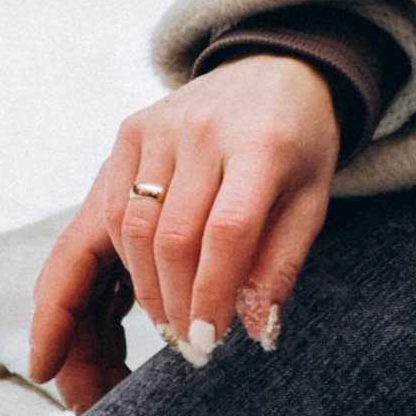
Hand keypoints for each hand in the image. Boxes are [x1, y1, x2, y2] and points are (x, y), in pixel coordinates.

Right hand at [28, 56, 339, 409]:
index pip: (227, 230)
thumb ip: (283, 263)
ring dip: (139, 291)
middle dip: (171, 304)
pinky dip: (103, 265)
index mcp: (262, 144)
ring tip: (161, 327)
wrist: (274, 69)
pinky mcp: (128, 134)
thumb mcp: (311, 199)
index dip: (213, 293)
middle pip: (171, 237)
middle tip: (186, 346)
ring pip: (128, 231)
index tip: (208, 341)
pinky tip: (108, 305)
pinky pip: (104, 212)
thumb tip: (256, 332)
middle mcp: (203, 130)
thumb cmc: (297, 144)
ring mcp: (158, 128)